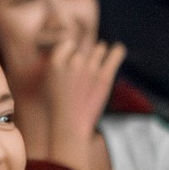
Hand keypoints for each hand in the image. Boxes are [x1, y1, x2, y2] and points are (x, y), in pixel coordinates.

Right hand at [44, 24, 125, 150]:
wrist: (70, 125)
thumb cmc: (58, 105)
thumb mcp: (49, 80)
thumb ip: (60, 61)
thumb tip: (74, 44)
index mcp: (55, 63)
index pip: (68, 44)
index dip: (72, 50)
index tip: (73, 62)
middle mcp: (73, 62)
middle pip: (84, 46)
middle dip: (85, 54)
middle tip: (85, 69)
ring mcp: (90, 69)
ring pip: (99, 48)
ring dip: (100, 53)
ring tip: (98, 62)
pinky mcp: (104, 77)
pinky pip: (115, 54)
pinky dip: (118, 51)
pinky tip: (118, 50)